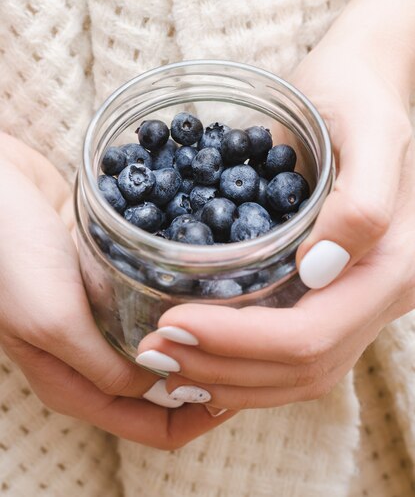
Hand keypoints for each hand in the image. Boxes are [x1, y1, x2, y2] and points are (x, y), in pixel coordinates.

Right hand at [0, 134, 230, 445]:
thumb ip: (104, 364)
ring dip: (200, 341)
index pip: (152, 427)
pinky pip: (153, 303)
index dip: (199, 419)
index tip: (240, 391)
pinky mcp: (106, 281)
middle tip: (251, 353)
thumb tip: (159, 383)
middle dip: (208, 380)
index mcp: (75, 385)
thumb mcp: (54, 322)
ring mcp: (100, 318)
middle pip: (163, 392)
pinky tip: (207, 281)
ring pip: (163, 347)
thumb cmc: (10, 257)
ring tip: (241, 320)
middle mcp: (91, 358)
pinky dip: (180, 304)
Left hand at [135, 39, 414, 409]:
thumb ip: (362, 203)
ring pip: (297, 377)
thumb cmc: (358, 96)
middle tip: (156, 350)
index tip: (172, 323)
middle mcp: (381, 296)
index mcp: (394, 266)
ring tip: (168, 357)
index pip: (311, 335)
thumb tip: (320, 270)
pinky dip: (243, 367)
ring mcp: (358, 301)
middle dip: (223, 369)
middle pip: (301, 369)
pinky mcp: (334, 294)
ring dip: (227, 378)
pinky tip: (201, 354)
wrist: (362, 87)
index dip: (238, 342)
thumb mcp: (369, 130)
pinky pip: (294, 356)